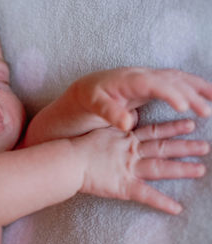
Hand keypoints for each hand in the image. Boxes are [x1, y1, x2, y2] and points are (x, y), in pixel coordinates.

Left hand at [73, 67, 211, 130]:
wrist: (87, 89)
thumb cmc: (90, 98)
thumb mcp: (93, 105)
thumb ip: (109, 112)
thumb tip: (127, 123)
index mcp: (128, 80)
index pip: (153, 84)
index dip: (170, 93)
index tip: (184, 106)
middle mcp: (142, 75)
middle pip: (170, 80)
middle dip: (190, 94)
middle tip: (207, 111)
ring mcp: (149, 77)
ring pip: (178, 78)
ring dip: (198, 88)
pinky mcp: (153, 83)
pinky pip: (177, 82)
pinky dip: (193, 87)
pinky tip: (207, 95)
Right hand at [77, 119, 208, 214]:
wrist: (69, 160)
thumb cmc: (80, 146)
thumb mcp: (100, 131)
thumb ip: (115, 129)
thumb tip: (125, 123)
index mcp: (125, 138)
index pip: (154, 132)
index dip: (173, 129)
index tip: (190, 125)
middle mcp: (131, 152)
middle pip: (163, 148)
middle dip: (185, 147)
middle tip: (205, 146)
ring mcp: (129, 168)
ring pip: (160, 168)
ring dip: (181, 169)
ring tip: (200, 170)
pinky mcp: (123, 186)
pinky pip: (146, 195)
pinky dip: (161, 202)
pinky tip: (176, 208)